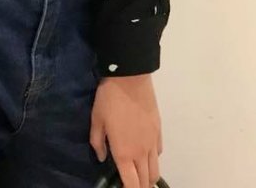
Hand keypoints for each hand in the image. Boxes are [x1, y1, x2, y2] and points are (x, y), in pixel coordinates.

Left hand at [89, 73, 162, 187]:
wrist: (130, 78)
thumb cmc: (109, 99)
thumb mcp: (96, 120)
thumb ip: (97, 143)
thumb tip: (102, 158)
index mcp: (124, 153)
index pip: (132, 184)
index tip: (122, 187)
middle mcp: (141, 153)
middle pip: (146, 181)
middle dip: (139, 186)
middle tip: (130, 182)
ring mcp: (153, 143)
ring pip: (156, 170)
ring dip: (148, 176)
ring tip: (139, 173)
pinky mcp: (159, 132)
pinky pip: (159, 154)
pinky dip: (153, 159)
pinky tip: (144, 153)